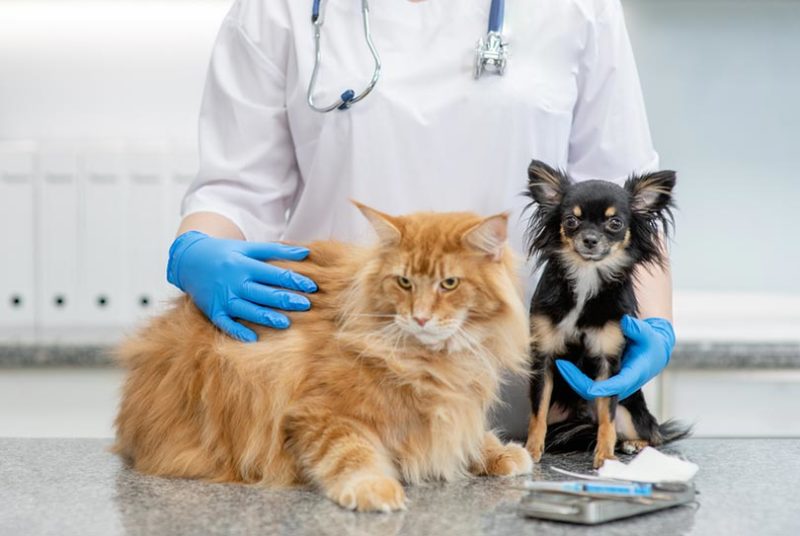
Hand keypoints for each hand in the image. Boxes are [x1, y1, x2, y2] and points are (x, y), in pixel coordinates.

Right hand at [166, 231, 317, 341]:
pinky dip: (238, 331)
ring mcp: (223, 298)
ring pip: (247, 310)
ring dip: (266, 317)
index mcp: (244, 264)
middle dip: (285, 299)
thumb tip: (305, 252)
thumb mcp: (248, 248)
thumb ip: (276, 250)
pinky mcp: (213, 310)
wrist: (189, 259)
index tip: (312, 286)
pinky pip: (226, 324)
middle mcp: (234, 282)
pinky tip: (253, 338)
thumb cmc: (225, 253)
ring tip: (285, 323)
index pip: (274, 274)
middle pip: (263, 293)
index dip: (294, 280)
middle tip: (306, 305)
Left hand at [555, 315, 674, 400]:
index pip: (609, 388)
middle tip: (560, 364)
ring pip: (588, 391)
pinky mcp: (605, 382)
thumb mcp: (647, 334)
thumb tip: (626, 322)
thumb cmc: (650, 343)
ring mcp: (611, 386)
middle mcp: (620, 386)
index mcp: (631, 377)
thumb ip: (638, 329)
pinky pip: (588, 384)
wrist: (653, 351)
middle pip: (593, 393)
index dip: (591, 385)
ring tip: (559, 363)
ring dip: (573, 379)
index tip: (574, 372)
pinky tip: (564, 363)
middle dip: (574, 380)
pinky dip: (575, 376)